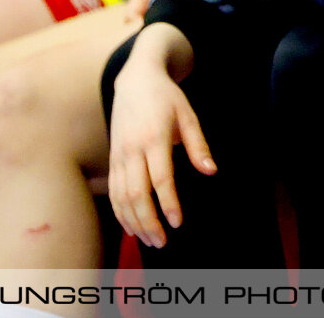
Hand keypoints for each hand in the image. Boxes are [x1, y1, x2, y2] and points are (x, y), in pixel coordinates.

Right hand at [107, 33, 212, 248]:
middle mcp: (132, 149)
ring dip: (133, 222)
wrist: (135, 80)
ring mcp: (119, 155)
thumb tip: (211, 171)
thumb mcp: (188, 115)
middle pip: (136, 194)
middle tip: (162, 243)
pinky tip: (131, 227)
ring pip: (121, 196)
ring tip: (150, 240)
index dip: (168, 203)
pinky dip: (120, 212)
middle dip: (148, 221)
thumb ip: (198, 145)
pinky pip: (113, 191)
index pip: (160, 179)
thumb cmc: (166, 98)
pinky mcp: (112, 158)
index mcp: (154, 138)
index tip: (177, 223)